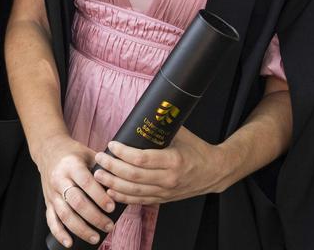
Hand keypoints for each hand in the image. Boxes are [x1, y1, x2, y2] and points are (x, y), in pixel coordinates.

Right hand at [34, 134, 115, 247]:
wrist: (48, 150)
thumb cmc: (73, 153)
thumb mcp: (88, 153)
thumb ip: (103, 167)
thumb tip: (122, 181)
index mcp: (71, 165)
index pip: (86, 182)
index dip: (99, 196)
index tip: (112, 207)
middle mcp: (59, 179)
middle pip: (76, 202)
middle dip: (94, 217)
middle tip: (109, 226)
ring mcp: (52, 192)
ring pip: (64, 214)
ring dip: (80, 228)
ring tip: (95, 237)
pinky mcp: (47, 202)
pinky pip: (51, 220)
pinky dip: (60, 233)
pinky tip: (69, 243)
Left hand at [92, 129, 229, 205]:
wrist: (214, 172)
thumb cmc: (197, 149)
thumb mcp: (181, 134)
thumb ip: (162, 126)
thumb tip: (142, 113)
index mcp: (174, 160)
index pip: (142, 159)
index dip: (124, 153)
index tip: (112, 144)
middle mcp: (169, 178)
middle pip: (134, 176)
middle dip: (113, 168)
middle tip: (99, 158)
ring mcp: (165, 191)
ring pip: (134, 191)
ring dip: (113, 184)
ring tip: (99, 175)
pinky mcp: (163, 199)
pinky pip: (140, 200)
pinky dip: (123, 197)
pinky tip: (110, 192)